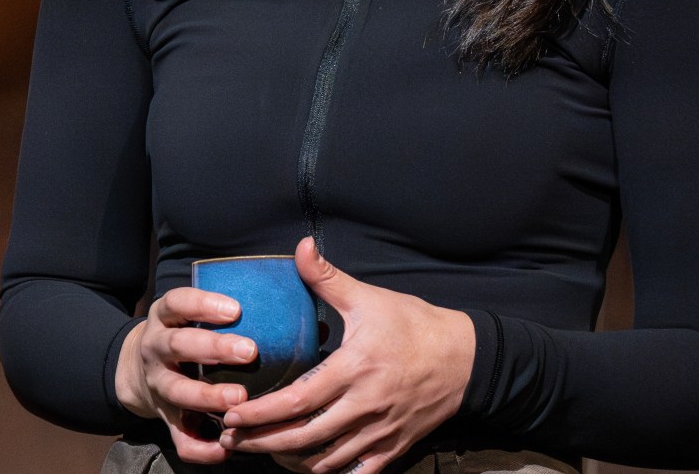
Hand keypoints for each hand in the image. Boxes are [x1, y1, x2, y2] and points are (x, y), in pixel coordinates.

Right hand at [115, 286, 258, 463]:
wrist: (138, 372)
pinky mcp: (165, 418)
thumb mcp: (195, 317)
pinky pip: (180, 438)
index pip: (178, 302)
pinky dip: (202, 447)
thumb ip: (241, 318)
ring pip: (177, 391)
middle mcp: (156, 348)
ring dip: (207, 396)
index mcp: (165, 318)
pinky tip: (226, 448)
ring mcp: (158, 385)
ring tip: (239, 399)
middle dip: (213, 348)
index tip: (236, 309)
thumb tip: (313, 322)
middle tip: (249, 351)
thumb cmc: (188, 336)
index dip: (203, 304)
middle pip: (177, 345)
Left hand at [220, 238, 474, 473]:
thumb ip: (328, 278)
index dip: (261, 412)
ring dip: (291, 460)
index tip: (232, 413)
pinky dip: (330, 472)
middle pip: (305, 437)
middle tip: (231, 439)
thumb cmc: (416, 326)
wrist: (467, 358)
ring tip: (261, 452)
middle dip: (263, 442)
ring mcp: (381, 431)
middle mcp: (366, 406)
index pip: (298, 399)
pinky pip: (358, 472)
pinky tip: (308, 466)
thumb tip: (300, 247)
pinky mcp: (395, 446)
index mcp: (355, 369)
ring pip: (328, 459)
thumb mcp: (370, 299)